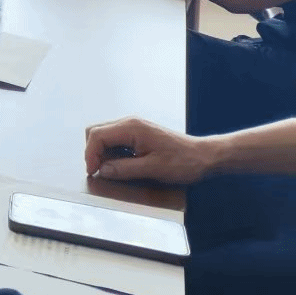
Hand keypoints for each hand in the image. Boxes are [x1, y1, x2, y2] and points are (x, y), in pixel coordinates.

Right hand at [85, 116, 217, 184]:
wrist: (205, 157)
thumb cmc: (183, 162)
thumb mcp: (152, 169)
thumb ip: (123, 169)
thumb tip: (102, 170)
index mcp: (131, 127)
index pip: (97, 136)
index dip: (90, 154)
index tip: (92, 172)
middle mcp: (130, 123)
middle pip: (96, 132)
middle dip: (93, 151)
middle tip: (99, 171)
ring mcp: (134, 127)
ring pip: (104, 135)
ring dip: (102, 152)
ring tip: (110, 169)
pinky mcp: (138, 134)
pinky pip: (115, 139)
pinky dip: (112, 152)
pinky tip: (121, 164)